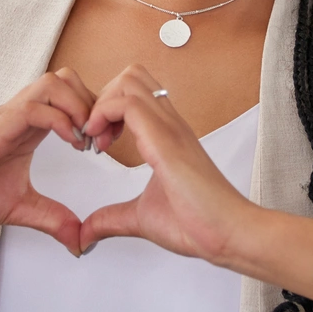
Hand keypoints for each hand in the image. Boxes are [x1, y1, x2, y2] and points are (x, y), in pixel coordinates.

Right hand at [0, 68, 100, 255]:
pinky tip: (70, 144)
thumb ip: (51, 219)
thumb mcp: (18, 209)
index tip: (107, 147)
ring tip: (86, 141)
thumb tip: (80, 242)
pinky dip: (60, 120)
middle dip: (94, 104)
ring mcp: (5, 119)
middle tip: (102, 141)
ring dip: (79, 107)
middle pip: (68, 79)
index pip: (72, 97)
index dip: (97, 115)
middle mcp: (19, 116)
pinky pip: (33, 108)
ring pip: (54, 83)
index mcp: (28, 129)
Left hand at [77, 65, 257, 260]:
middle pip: (131, 76)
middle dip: (101, 98)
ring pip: (129, 80)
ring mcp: (169, 127)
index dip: (106, 110)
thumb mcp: (140, 218)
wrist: (227, 233)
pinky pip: (128, 103)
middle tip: (94, 135)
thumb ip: (111, 220)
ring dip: (102, 104)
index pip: (134, 94)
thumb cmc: (197, 223)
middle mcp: (169, 124)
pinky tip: (101, 144)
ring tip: (97, 139)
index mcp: (166, 136)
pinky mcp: (165, 139)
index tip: (96, 143)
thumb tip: (85, 235)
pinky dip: (103, 115)